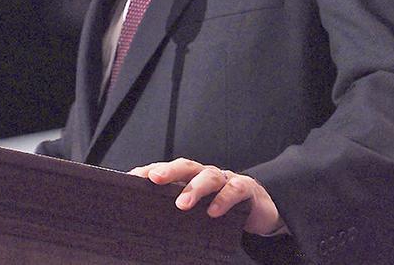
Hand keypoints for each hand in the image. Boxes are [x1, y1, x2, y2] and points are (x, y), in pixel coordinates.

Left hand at [129, 158, 287, 235]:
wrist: (261, 209)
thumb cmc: (223, 210)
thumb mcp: (199, 210)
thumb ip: (178, 213)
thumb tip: (149, 227)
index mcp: (192, 178)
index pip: (168, 170)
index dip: (151, 170)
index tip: (133, 177)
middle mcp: (206, 174)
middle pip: (187, 166)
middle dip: (169, 170)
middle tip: (154, 179)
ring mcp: (226, 179)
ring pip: (209, 176)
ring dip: (195, 188)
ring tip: (182, 204)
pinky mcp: (245, 189)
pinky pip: (234, 189)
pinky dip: (224, 199)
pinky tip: (214, 211)